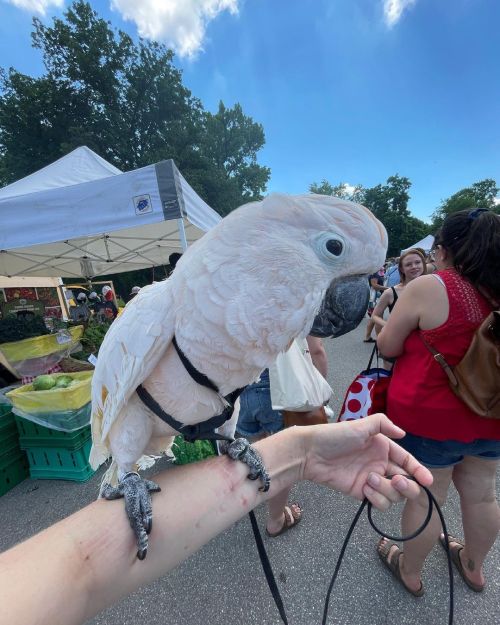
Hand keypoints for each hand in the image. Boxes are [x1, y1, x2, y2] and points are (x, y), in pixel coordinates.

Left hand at [301, 414, 432, 509]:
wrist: (311, 453)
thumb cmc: (335, 436)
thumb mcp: (360, 425)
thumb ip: (383, 424)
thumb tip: (403, 433)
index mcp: (384, 448)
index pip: (408, 461)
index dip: (419, 471)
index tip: (428, 481)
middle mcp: (381, 464)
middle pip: (406, 482)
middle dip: (407, 485)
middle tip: (398, 481)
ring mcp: (372, 480)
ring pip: (394, 494)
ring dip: (387, 490)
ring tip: (369, 479)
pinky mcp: (362, 493)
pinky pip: (379, 502)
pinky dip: (377, 498)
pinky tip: (365, 488)